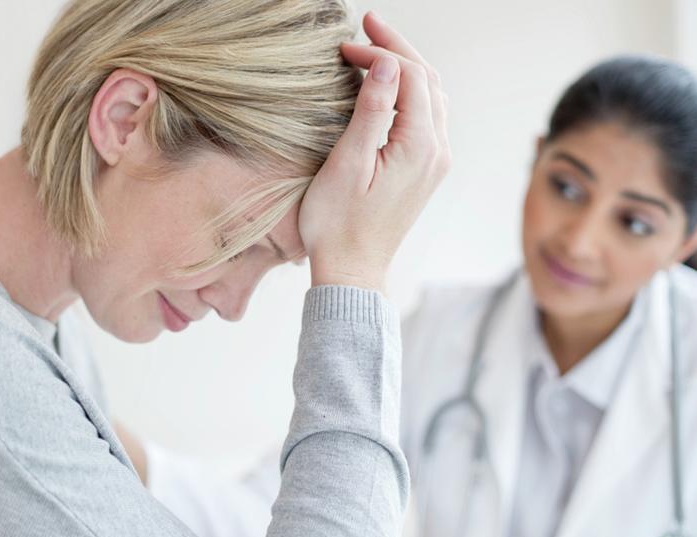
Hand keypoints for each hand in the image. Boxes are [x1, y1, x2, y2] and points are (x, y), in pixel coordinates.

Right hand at [299, 12, 450, 291]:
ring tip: (375, 50)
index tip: (344, 45)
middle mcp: (437, 151)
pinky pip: (428, 117)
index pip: (410, 76)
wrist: (352, 270)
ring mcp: (435, 162)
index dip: (380, 52)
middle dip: (397, 49)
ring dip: (406, 68)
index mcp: (420, 146)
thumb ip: (371, 110)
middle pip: (427, 80)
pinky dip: (410, 92)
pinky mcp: (426, 171)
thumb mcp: (348, 163)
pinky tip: (388, 86)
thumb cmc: (339, 223)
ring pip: (431, 96)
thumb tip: (387, 63)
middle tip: (365, 25)